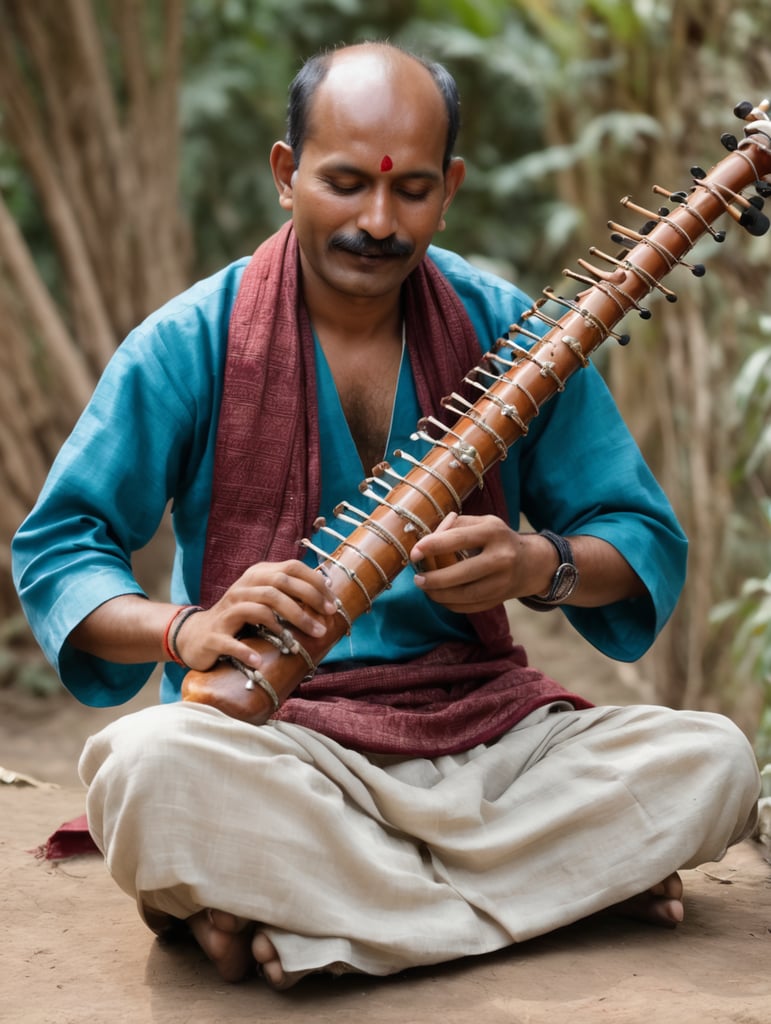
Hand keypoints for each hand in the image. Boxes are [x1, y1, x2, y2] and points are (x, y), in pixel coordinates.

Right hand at [175, 560, 337, 671]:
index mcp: (257, 576)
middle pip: (279, 586)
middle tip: (324, 625)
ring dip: (286, 626)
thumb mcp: (263, 601)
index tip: (333, 603)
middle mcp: (243, 588)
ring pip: (261, 610)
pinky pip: (231, 642)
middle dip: (306, 604)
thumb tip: (329, 594)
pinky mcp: (215, 635)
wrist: (196, 637)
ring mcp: (228, 610)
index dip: (315, 583)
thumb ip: (289, 594)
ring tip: (300, 644)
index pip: (291, 567)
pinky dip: (246, 651)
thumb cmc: (239, 620)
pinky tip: (259, 661)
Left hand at [410, 513, 550, 613]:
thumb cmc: (497, 539)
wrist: (531, 563)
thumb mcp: (482, 523)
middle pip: (462, 573)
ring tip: (424, 587)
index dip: (433, 546)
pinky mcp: (499, 599)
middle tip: (417, 578)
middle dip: (434, 578)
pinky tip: (439, 596)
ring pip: (465, 595)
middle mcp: (501, 558)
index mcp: (494, 532)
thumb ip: (455, 526)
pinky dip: (450, 604)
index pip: (459, 539)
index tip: (414, 552)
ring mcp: (502, 582)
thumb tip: (425, 539)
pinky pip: (469, 606)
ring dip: (439, 594)